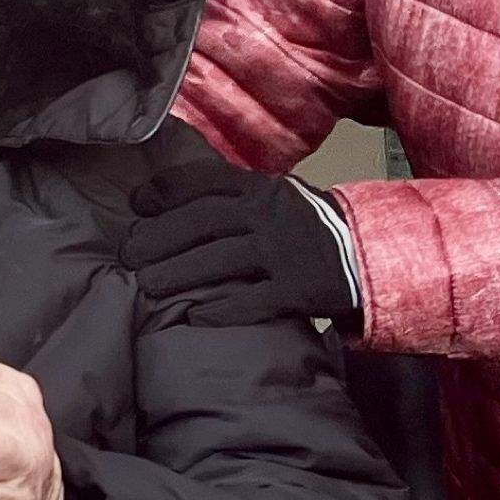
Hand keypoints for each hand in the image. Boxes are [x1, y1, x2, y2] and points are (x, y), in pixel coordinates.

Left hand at [125, 164, 360, 330]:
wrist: (370, 252)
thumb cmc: (308, 227)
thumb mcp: (276, 198)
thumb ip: (234, 197)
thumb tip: (170, 205)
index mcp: (260, 189)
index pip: (204, 181)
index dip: (165, 191)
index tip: (136, 205)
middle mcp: (270, 214)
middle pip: (203, 221)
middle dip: (160, 238)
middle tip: (128, 256)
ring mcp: (286, 251)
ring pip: (222, 259)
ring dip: (179, 273)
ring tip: (147, 286)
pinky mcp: (302, 288)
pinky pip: (256, 300)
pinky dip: (224, 309)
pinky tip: (196, 319)